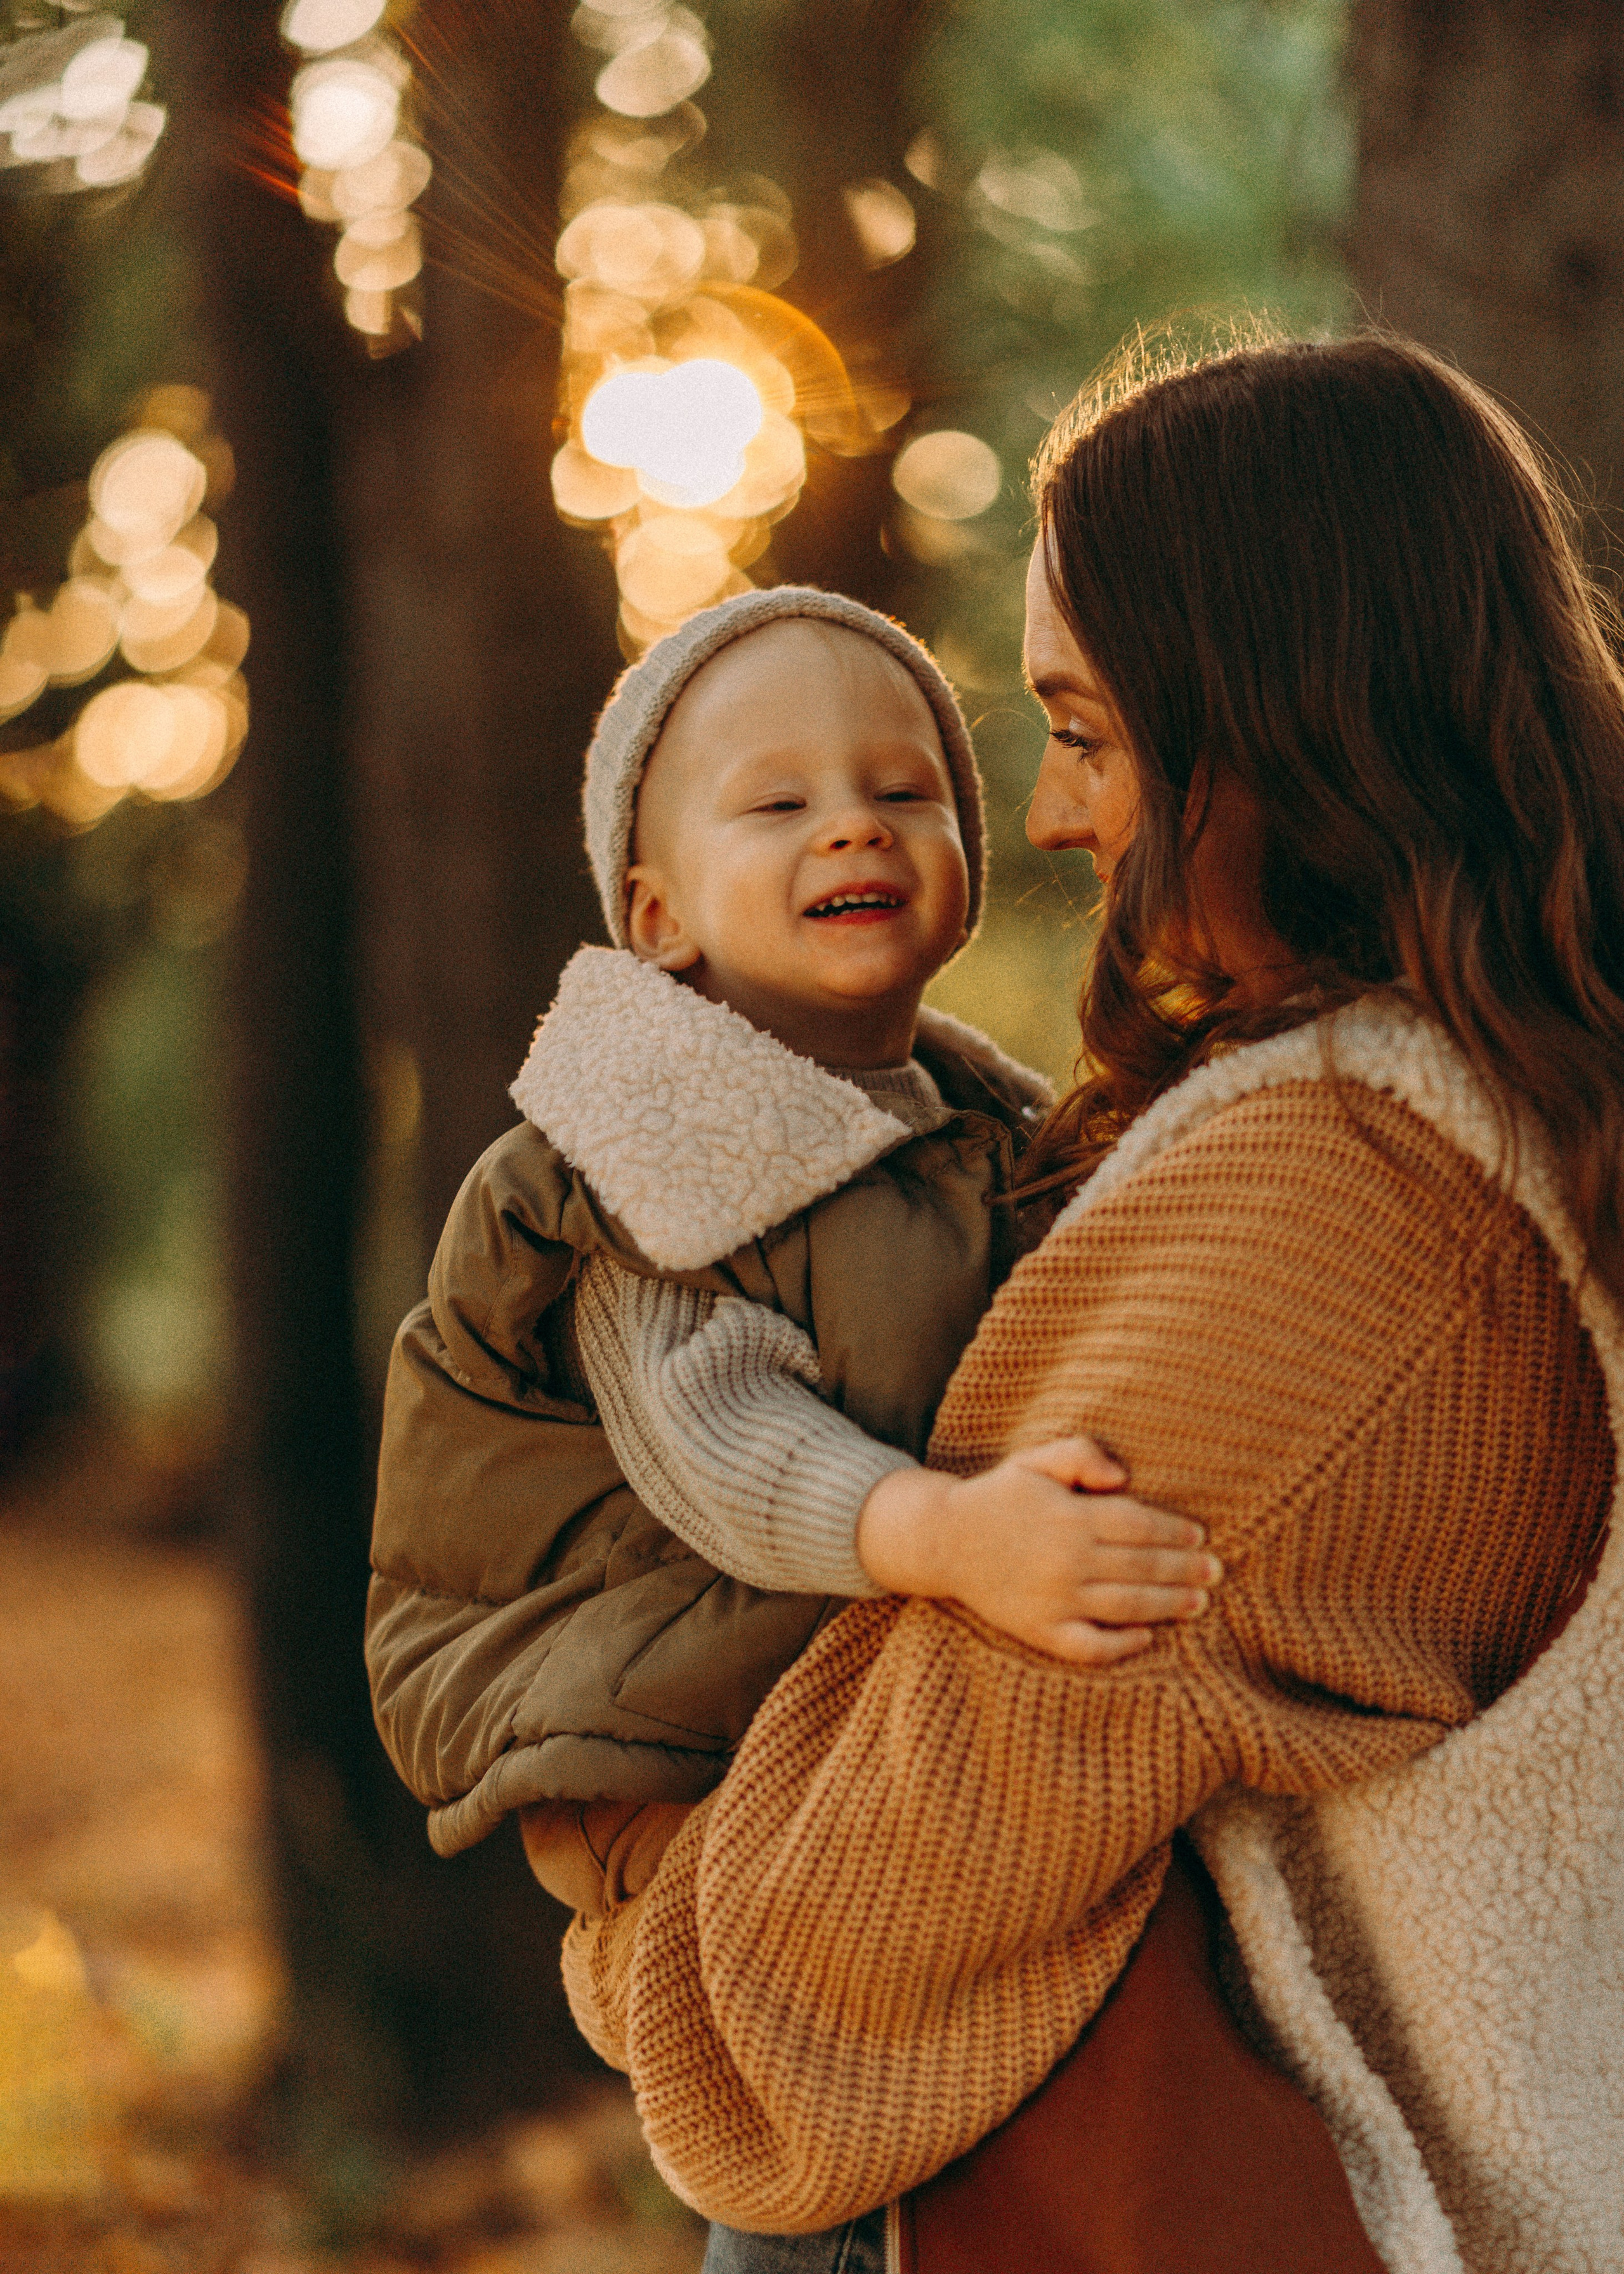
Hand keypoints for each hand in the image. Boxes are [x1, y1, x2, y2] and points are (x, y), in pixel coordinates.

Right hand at [855, 1438, 1220, 1665]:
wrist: (944, 1541)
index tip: (1201, 1536)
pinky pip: (1089, 1646)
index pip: (1138, 1524)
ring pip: (1126, 1606)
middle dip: (1185, 1569)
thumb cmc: (999, 1497)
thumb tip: (1125, 1477)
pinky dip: (1122, 1645)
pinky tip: (1147, 1637)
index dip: (1175, 1531)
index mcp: (1069, 1516)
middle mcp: (1066, 1560)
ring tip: (1199, 1602)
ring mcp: (1054, 1600)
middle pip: (1141, 1566)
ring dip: (1169, 1605)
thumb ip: (1081, 1453)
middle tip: (1216, 1572)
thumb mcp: (1035, 1460)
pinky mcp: (1040, 1631)